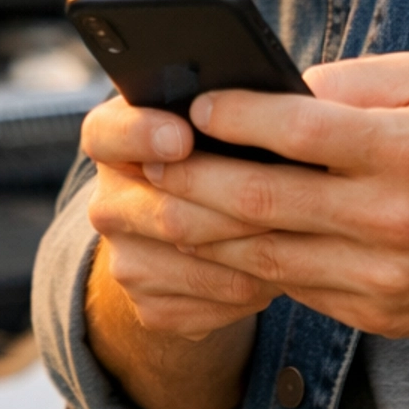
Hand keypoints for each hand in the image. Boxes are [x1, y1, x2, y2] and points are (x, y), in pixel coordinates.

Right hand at [81, 93, 276, 342]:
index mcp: (114, 142)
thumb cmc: (217, 156)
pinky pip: (211, 303)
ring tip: (301, 232)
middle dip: (237, 207)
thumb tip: (286, 101)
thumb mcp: (212, 122)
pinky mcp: (150, 308)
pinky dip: (253, 288)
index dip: (140, 135)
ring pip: (196, 262)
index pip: (107, 134)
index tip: (181, 137)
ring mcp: (124, 260)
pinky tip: (279, 268)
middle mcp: (108, 203)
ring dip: (256, 252)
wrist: (192, 236)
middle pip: (167, 212)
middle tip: (293, 196)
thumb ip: (230, 108)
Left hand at [134, 53, 408, 339]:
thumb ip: (353, 83)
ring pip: (263, 256)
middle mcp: (391, 217)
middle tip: (148, 160)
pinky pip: (291, 286)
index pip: (302, 131)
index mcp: (406, 150)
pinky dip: (241, 265)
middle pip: (264, 202)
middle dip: (193, 181)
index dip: (239, 118)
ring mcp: (380, 276)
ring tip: (157, 203)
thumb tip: (275, 88)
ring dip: (199, 232)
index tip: (193, 104)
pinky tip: (207, 243)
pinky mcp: (373, 314)